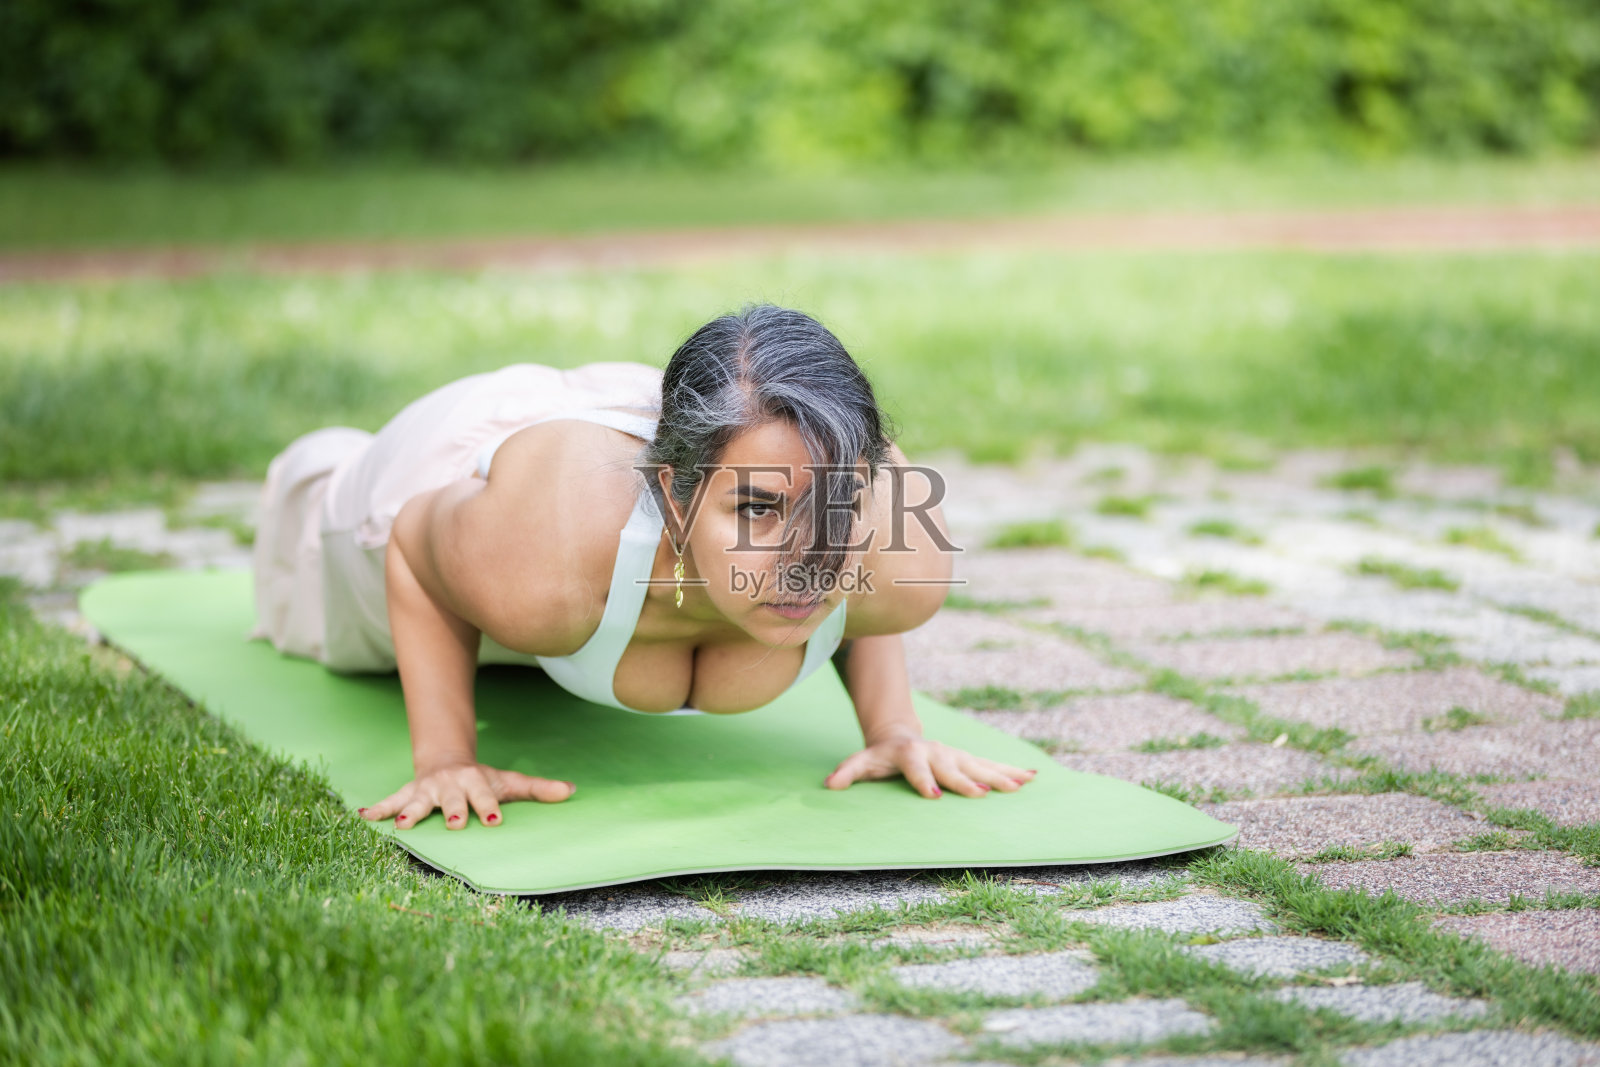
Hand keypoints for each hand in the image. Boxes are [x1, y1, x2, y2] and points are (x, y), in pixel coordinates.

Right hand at [360, 762, 575, 829]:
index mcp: (476, 783)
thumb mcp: (510, 782)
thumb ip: (539, 789)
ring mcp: (426, 790)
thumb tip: (573, 791)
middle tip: (454, 824)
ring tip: (401, 824)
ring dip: (409, 811)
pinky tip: (363, 815)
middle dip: (453, 811)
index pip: (486, 796)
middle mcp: (450, 785)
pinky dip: (378, 807)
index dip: (490, 807)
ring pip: (417, 800)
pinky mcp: (407, 794)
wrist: (448, 761)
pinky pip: (390, 800)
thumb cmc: (482, 780)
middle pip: (453, 799)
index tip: (494, 821)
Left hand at [824, 731, 1037, 798]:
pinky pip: (991, 764)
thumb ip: (848, 771)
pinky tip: (1031, 776)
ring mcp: (954, 754)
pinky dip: (1011, 770)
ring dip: (998, 775)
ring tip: (1019, 785)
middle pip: (952, 767)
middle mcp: (936, 752)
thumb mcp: (863, 762)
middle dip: (966, 780)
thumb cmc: (880, 755)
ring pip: (978, 764)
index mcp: (910, 753)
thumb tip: (830, 784)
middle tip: (981, 793)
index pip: (915, 768)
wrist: (899, 734)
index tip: (933, 795)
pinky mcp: (966, 758)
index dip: (923, 780)